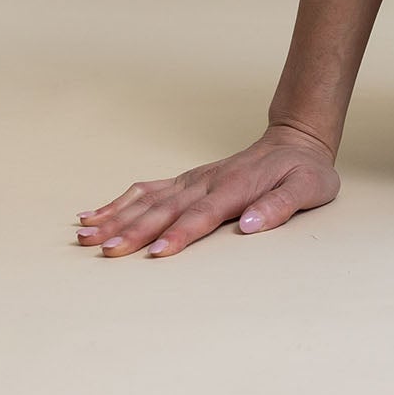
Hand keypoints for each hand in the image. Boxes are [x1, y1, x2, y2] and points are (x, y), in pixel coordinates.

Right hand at [74, 123, 340, 257]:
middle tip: (105, 251)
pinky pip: (146, 190)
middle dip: (134, 231)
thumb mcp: (308, 188)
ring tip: (85, 235)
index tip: (156, 253)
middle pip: (165, 209)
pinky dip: (118, 202)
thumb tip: (250, 224)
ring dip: (116, 217)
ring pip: (148, 200)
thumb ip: (281, 206)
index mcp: (235, 188)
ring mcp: (193, 179)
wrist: (295, 141)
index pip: (203, 215)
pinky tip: (92, 214)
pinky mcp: (186, 180)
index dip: (180, 234)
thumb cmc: (304, 171)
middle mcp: (207, 182)